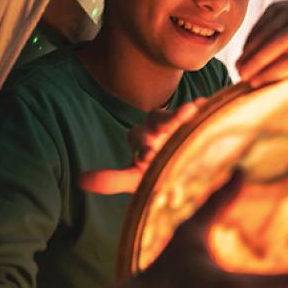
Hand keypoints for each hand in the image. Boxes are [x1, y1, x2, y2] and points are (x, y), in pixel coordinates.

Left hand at [78, 98, 205, 195]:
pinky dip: (205, 109)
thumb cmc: (158, 173)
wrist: (187, 168)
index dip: (143, 146)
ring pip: (179, 115)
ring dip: (182, 113)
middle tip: (176, 125)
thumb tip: (79, 180)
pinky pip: (202, 111)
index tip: (147, 157)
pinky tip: (208, 107)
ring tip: (192, 110)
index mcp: (144, 140)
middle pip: (159, 120)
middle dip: (164, 122)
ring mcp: (182, 125)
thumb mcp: (136, 180)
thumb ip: (111, 180)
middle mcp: (161, 129)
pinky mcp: (200, 122)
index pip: (139, 138)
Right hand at [235, 0, 287, 87]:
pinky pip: (260, 25)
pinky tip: (244, 55)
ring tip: (238, 68)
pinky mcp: (278, 6)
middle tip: (241, 77)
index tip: (254, 84)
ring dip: (248, 52)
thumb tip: (264, 85)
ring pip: (264, 34)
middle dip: (256, 62)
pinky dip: (251, 41)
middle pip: (275, 45)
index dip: (270, 72)